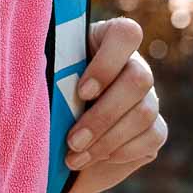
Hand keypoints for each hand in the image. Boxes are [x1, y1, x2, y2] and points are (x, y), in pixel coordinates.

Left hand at [56, 17, 167, 192]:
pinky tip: (94, 158)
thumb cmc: (40, 96)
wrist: (50, 137)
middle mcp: (132, 64)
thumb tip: (38, 67)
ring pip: (145, 112)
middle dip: (104, 115)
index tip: (81, 92)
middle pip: (139, 79)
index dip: (107, 64)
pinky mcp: (154, 128)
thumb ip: (44, 68)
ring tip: (74, 155)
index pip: (125, 34)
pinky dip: (121, 152)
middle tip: (72, 140)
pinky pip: (152, 137)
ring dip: (107, 140)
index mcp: (104, 40)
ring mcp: (147, 96)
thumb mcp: (40, 78)